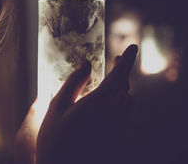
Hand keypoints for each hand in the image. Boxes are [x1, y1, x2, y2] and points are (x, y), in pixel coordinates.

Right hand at [14, 44, 137, 163]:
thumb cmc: (54, 139)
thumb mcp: (57, 107)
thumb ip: (74, 83)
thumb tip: (87, 63)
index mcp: (97, 105)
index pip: (118, 77)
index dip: (128, 60)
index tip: (133, 47)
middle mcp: (113, 117)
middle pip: (125, 87)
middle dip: (122, 71)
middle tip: (116, 60)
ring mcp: (118, 130)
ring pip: (128, 101)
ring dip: (122, 88)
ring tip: (110, 83)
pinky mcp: (118, 140)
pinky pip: (126, 116)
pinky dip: (121, 104)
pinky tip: (108, 105)